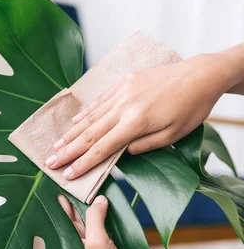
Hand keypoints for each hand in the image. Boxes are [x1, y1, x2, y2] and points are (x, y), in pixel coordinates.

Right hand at [46, 55, 229, 179]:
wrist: (200, 74)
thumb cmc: (192, 108)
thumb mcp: (173, 134)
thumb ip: (144, 146)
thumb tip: (120, 153)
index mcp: (137, 122)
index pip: (103, 148)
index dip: (83, 163)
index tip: (67, 174)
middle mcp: (124, 106)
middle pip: (90, 133)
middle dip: (68, 150)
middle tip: (49, 162)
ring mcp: (122, 91)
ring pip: (90, 117)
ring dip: (71, 133)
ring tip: (56, 145)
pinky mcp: (124, 81)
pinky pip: (99, 100)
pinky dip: (85, 112)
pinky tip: (73, 122)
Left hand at [59, 194, 194, 248]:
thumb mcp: (99, 243)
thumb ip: (95, 219)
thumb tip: (99, 199)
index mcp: (69, 241)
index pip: (62, 214)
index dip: (60, 198)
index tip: (57, 181)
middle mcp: (77, 245)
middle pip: (72, 217)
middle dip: (71, 200)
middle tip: (71, 181)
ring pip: (87, 224)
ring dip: (88, 208)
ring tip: (87, 190)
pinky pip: (100, 231)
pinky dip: (102, 220)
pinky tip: (105, 212)